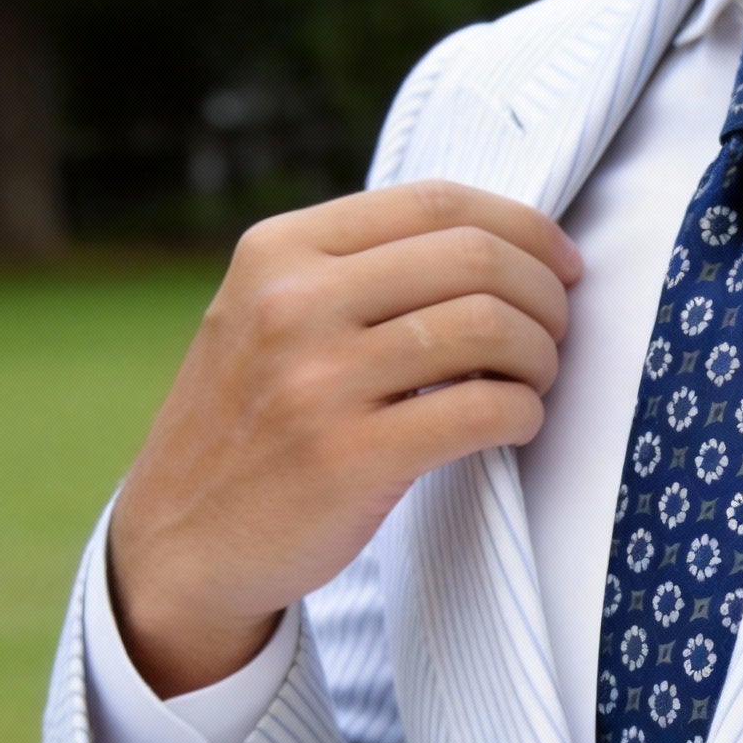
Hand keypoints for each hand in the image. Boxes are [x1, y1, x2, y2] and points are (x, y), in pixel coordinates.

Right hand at [108, 181, 580, 694]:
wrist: (181, 540)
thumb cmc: (253, 427)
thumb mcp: (268, 317)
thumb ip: (354, 272)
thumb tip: (497, 246)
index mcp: (278, 250)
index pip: (436, 202)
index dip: (524, 227)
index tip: (561, 264)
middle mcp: (294, 302)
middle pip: (476, 258)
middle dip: (545, 294)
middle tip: (555, 334)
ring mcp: (320, 380)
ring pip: (490, 328)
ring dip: (541, 356)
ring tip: (533, 382)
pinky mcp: (353, 458)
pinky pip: (484, 410)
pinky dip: (524, 414)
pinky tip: (514, 426)